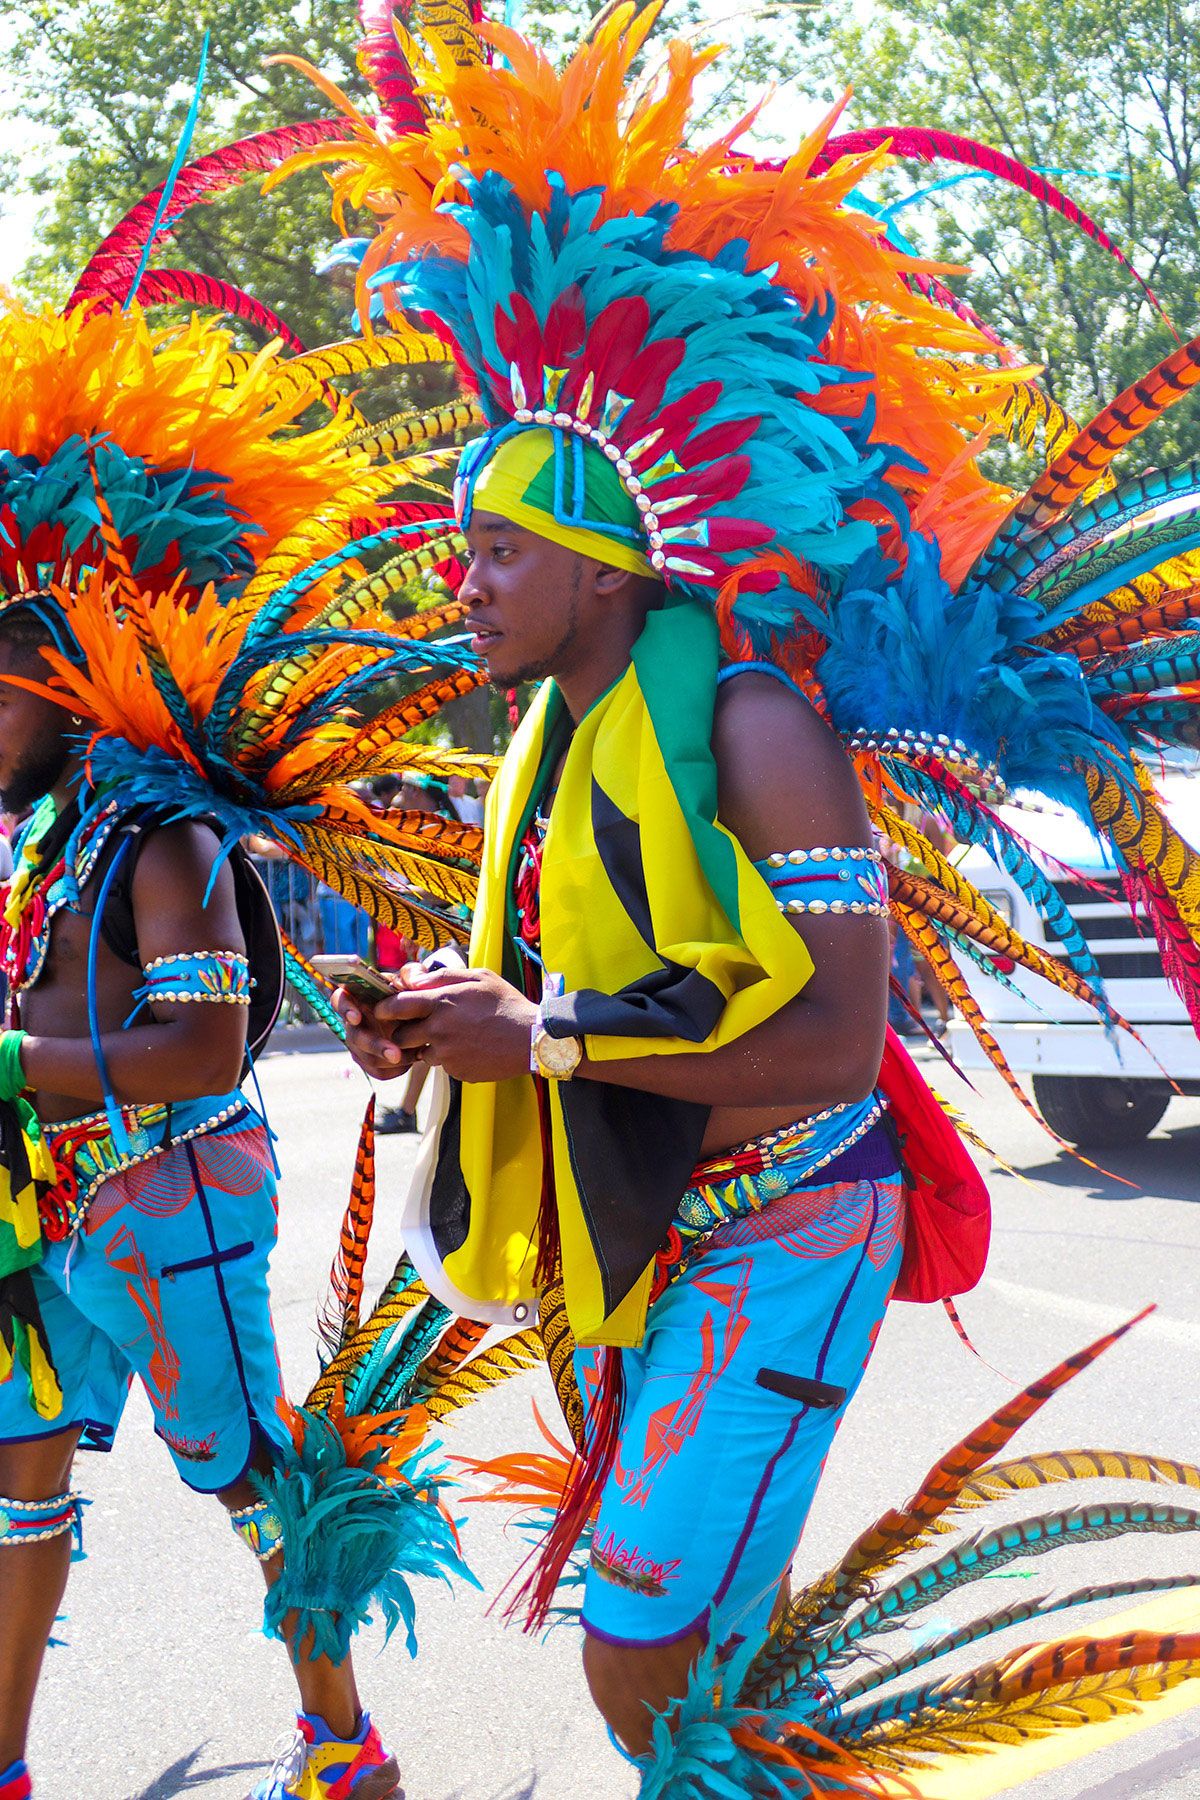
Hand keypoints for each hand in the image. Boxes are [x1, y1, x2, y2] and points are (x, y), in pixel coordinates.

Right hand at [335, 982, 423, 1080]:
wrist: (424, 1017)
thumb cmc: (412, 994)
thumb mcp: (415, 979)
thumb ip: (413, 974)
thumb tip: (412, 982)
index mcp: (359, 996)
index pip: (339, 999)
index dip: (344, 1008)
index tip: (356, 1017)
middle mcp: (355, 1022)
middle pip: (354, 1036)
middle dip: (375, 1046)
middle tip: (395, 1054)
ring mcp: (361, 1043)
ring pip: (365, 1058)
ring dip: (388, 1060)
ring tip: (414, 1055)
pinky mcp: (371, 1061)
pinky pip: (378, 1072)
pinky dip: (395, 1070)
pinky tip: (410, 1060)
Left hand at [337, 965, 537, 1083]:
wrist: (532, 1040)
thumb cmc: (506, 1003)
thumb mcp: (479, 977)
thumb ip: (444, 976)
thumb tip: (416, 981)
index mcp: (441, 1003)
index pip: (396, 1006)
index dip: (384, 1007)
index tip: (382, 1009)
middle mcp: (438, 1031)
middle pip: (401, 1035)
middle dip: (402, 1031)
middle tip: (414, 1027)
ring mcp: (447, 1055)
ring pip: (421, 1053)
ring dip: (429, 1046)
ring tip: (455, 1036)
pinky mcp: (457, 1073)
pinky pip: (443, 1066)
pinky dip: (450, 1058)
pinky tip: (471, 1049)